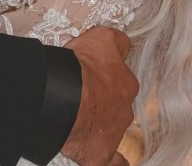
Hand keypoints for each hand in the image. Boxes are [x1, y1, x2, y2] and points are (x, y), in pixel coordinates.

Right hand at [60, 27, 137, 165]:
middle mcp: (124, 109)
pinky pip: (113, 162)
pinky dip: (114, 161)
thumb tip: (124, 44)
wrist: (65, 97)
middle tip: (81, 91)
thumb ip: (116, 40)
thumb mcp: (101, 38)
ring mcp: (114, 133)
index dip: (105, 71)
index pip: (120, 75)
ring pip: (111, 127)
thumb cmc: (81, 66)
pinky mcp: (100, 154)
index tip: (93, 70)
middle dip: (102, 97)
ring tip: (78, 116)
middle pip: (116, 102)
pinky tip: (112, 160)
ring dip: (99, 122)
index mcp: (126, 83)